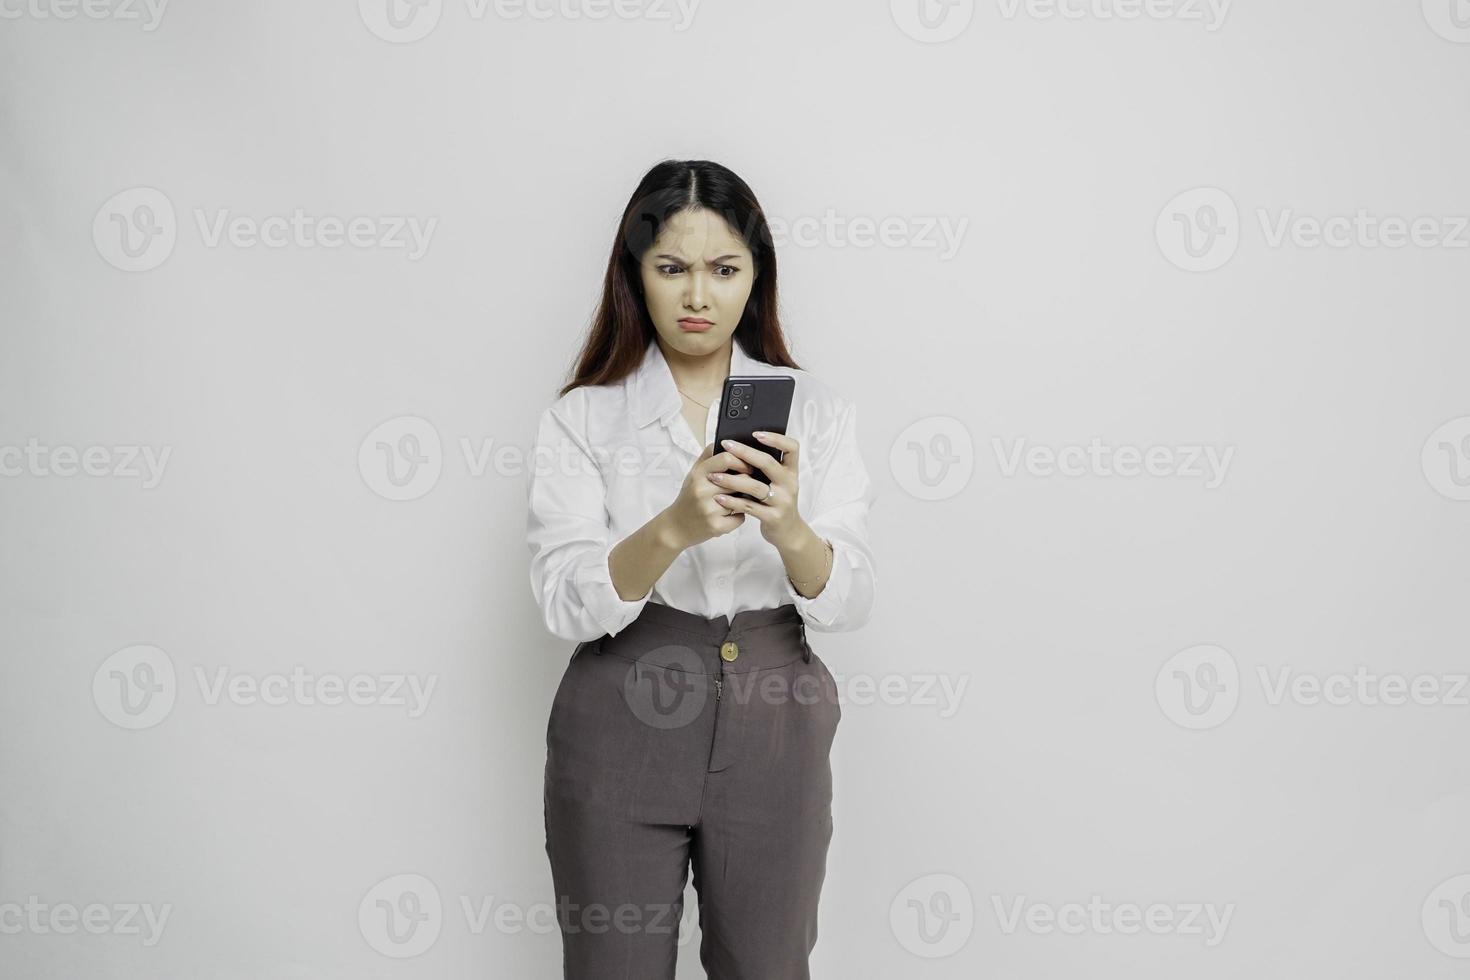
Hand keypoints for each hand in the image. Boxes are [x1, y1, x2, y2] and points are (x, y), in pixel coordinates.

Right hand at [661, 443, 755, 549]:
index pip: (726, 459)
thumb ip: (708, 457)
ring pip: (742, 500)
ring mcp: (709, 509)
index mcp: (699, 474)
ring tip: (738, 501)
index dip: (742, 461)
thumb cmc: (688, 498)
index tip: (748, 466)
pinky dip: (739, 517)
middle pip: (739, 480)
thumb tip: (725, 441)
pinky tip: (732, 515)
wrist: (675, 527)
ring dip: (744, 501)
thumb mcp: (693, 474)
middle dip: (747, 483)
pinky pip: (740, 518)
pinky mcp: (716, 526)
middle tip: (749, 485)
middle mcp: (702, 490)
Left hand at [709, 432, 804, 547]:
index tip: (756, 433)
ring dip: (732, 479)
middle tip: (726, 445)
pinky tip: (719, 497)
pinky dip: (732, 501)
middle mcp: (790, 484)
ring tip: (714, 476)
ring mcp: (782, 501)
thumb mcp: (778, 483)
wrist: (788, 532)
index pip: (792, 448)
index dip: (776, 438)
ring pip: (755, 486)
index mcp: (791, 472)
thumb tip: (740, 448)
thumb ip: (766, 468)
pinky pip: (749, 506)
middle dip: (744, 452)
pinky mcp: (772, 517)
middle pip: (768, 463)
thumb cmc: (777, 502)